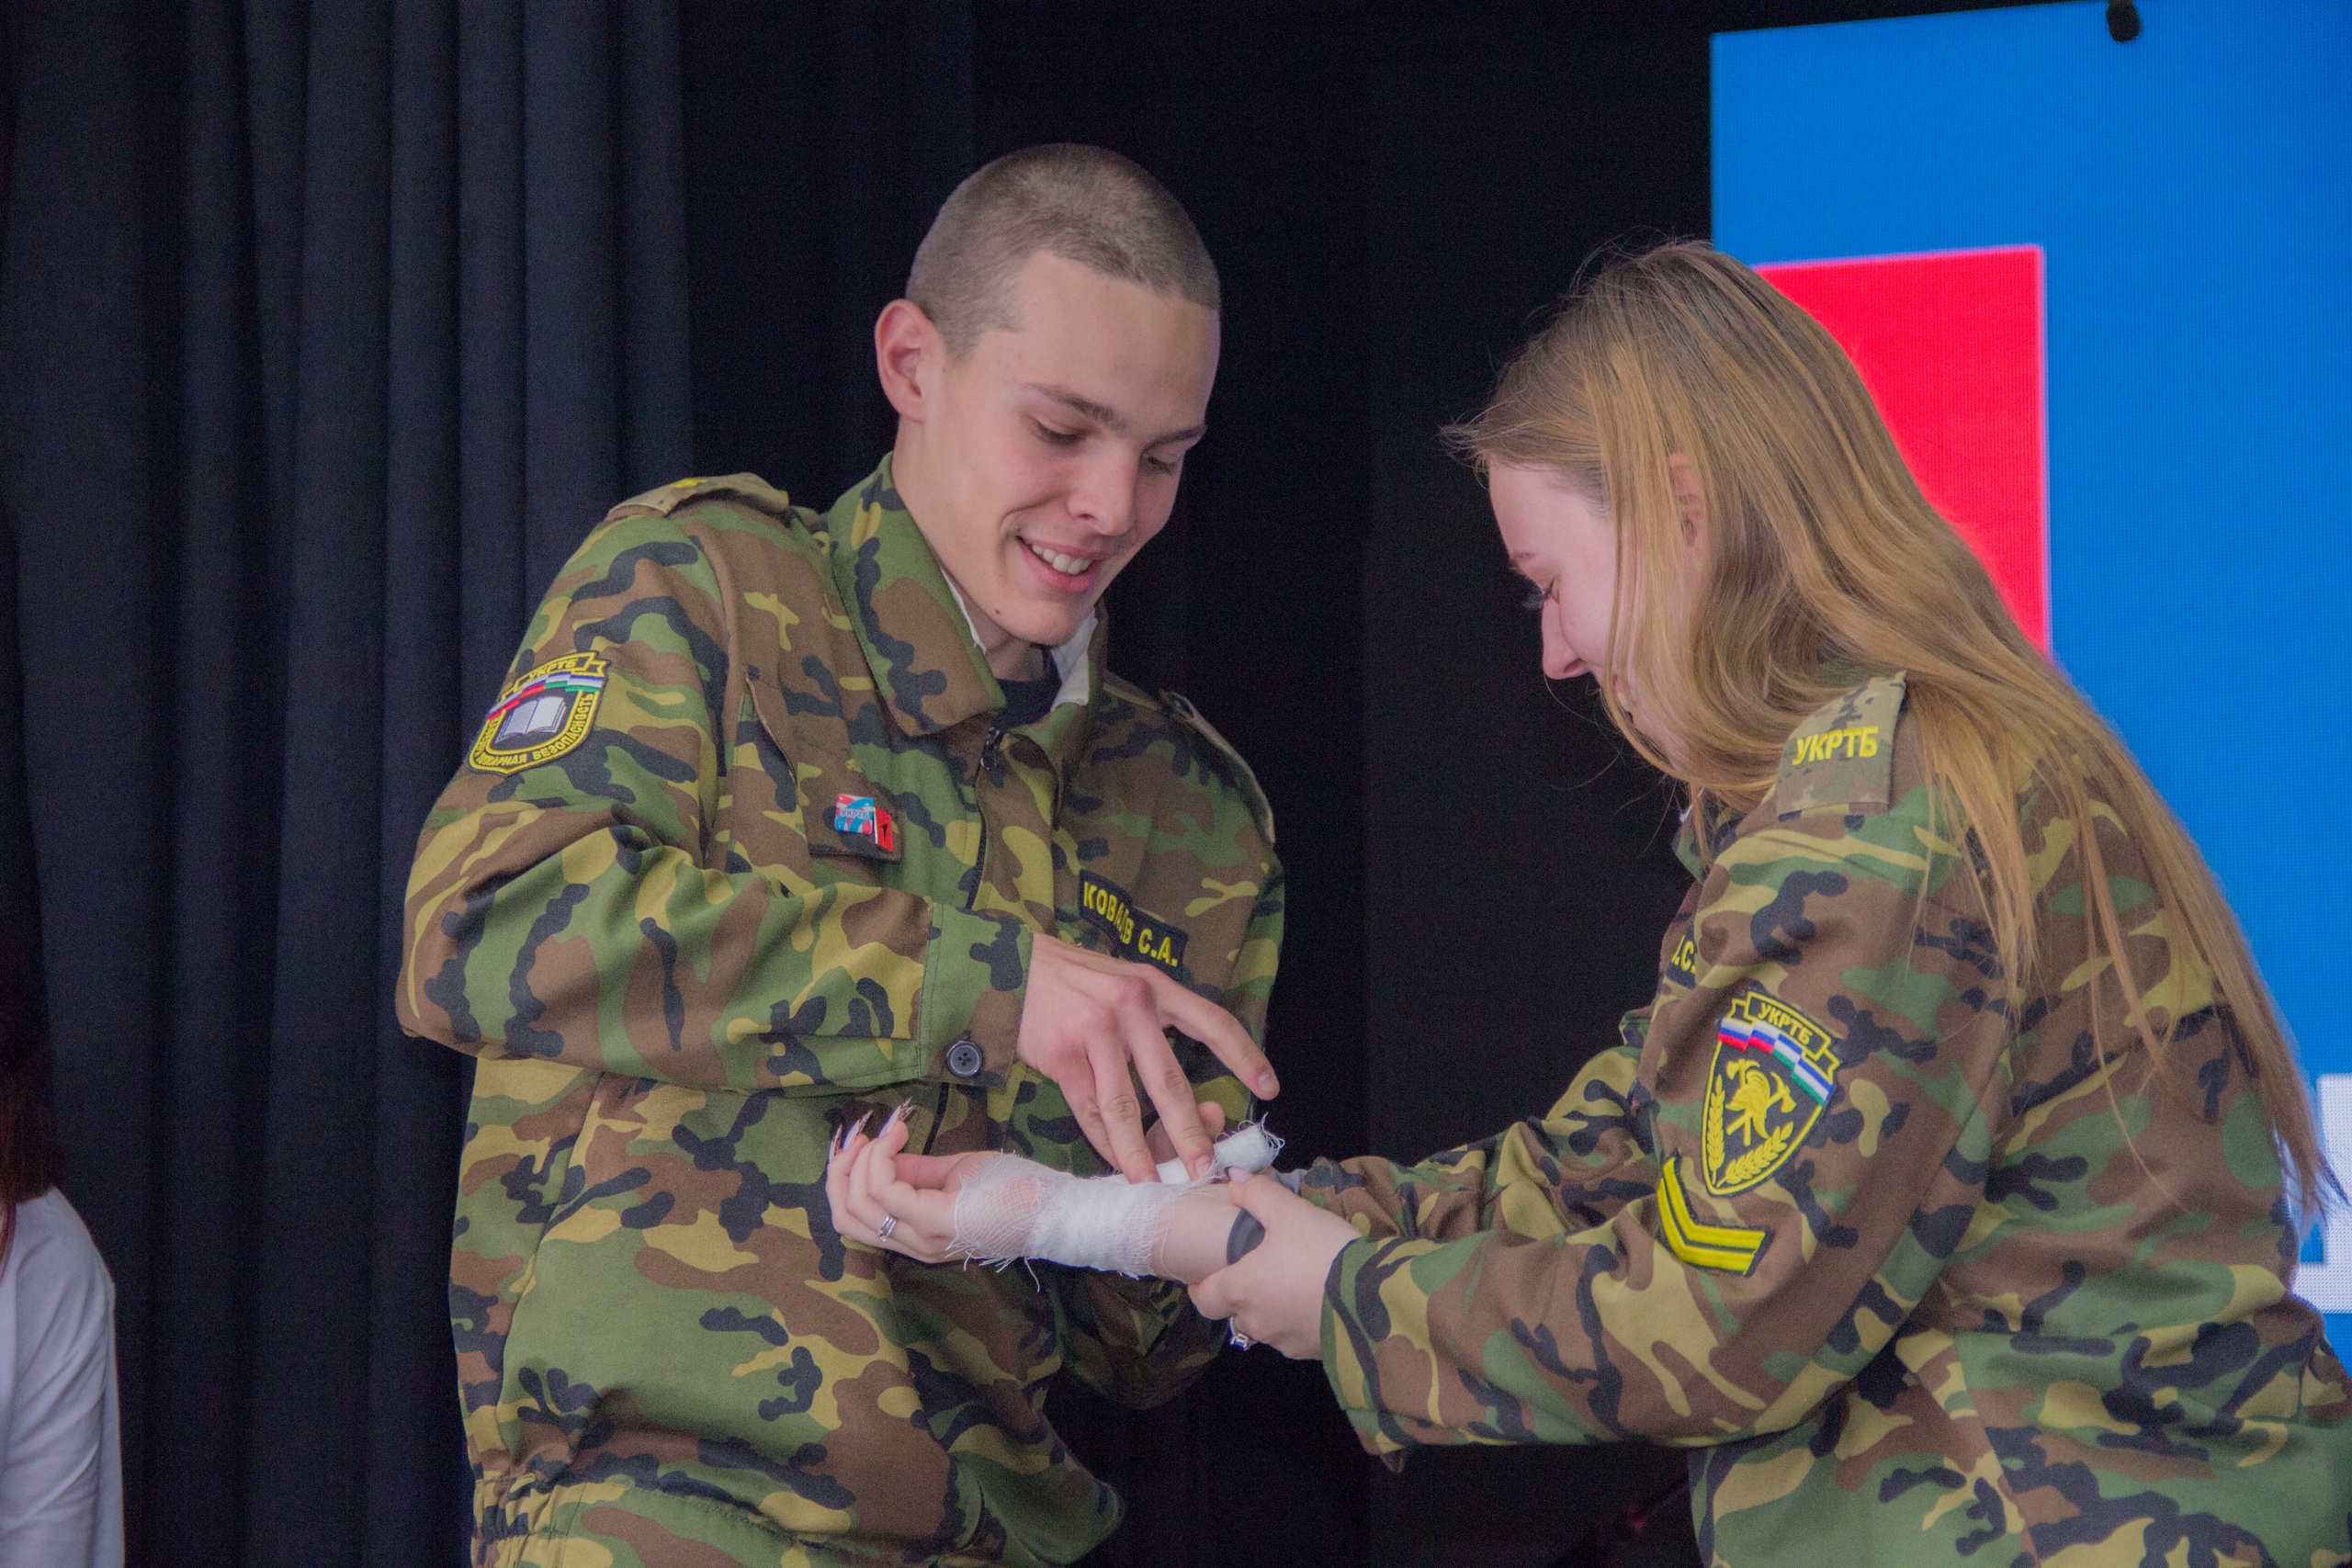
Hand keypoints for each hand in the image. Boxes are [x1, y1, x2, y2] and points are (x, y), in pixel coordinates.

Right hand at [828, 1100, 1230, 1266]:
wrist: (1065, 1207)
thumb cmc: (1022, 1189)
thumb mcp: (960, 1173)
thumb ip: (919, 1171)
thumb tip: (884, 1153)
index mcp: (920, 1232)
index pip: (853, 1217)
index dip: (843, 1173)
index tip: (864, 1133)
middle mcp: (917, 1242)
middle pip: (845, 1218)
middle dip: (838, 1170)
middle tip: (855, 1133)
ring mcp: (928, 1235)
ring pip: (857, 1207)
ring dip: (857, 1162)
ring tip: (877, 1132)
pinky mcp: (944, 1221)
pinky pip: (886, 1192)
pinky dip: (881, 1158)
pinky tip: (897, 1134)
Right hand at [1018, 934, 1277, 1184]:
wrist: (1013, 965)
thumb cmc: (1079, 981)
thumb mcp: (1127, 982)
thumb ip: (1156, 1024)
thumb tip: (1183, 1089)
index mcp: (1156, 988)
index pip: (1213, 1022)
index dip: (1244, 1055)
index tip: (1269, 1088)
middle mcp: (1131, 1006)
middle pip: (1170, 1080)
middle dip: (1189, 1130)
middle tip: (1205, 1166)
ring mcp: (1094, 1031)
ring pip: (1124, 1105)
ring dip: (1141, 1151)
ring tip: (1155, 1182)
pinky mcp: (1061, 1054)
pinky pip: (1088, 1109)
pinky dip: (1104, 1141)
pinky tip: (1117, 1162)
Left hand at [1187, 1174, 1356, 1357]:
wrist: (1373, 1299)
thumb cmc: (1321, 1252)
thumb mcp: (1290, 1212)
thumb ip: (1258, 1194)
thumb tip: (1232, 1180)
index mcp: (1240, 1289)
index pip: (1203, 1298)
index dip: (1201, 1286)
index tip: (1206, 1275)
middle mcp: (1255, 1322)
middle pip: (1234, 1312)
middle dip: (1239, 1295)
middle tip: (1256, 1271)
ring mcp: (1283, 1342)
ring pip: (1264, 1326)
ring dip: (1269, 1308)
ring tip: (1289, 1283)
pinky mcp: (1310, 1352)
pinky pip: (1292, 1336)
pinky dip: (1295, 1320)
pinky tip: (1314, 1300)